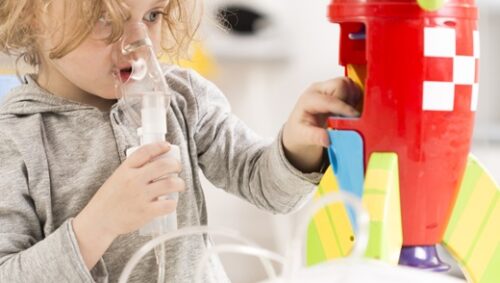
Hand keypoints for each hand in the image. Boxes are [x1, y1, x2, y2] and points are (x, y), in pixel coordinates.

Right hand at [73, 142, 184, 268]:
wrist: (99, 221)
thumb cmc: (109, 199)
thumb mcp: (117, 177)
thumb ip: (133, 170)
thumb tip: (155, 164)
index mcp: (125, 169)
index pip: (146, 151)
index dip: (160, 146)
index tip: (167, 146)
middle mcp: (134, 180)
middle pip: (163, 165)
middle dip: (176, 164)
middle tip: (177, 168)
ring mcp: (140, 196)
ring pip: (170, 184)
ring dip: (179, 183)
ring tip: (179, 185)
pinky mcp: (145, 212)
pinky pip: (168, 205)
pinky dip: (173, 203)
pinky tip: (171, 202)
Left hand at [282, 77, 361, 172]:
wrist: (299, 130)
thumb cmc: (300, 132)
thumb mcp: (304, 137)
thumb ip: (315, 137)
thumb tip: (327, 139)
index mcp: (309, 99)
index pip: (330, 99)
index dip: (344, 108)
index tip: (354, 117)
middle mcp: (318, 90)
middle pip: (340, 84)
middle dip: (348, 99)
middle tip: (348, 116)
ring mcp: (327, 88)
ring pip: (348, 84)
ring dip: (352, 98)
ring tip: (347, 114)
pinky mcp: (335, 90)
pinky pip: (351, 88)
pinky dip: (354, 97)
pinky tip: (348, 111)